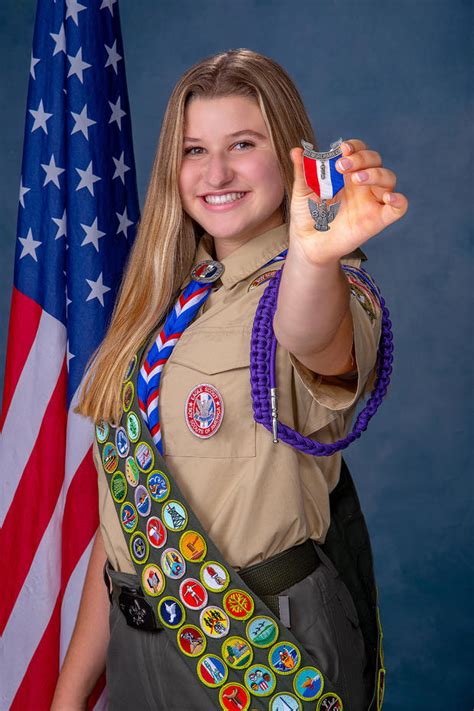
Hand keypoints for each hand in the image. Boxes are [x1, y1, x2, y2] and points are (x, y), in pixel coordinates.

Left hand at [288, 139, 408, 264]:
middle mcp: (362, 184)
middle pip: (375, 160)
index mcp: (346, 173)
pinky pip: (399, 208)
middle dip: (361, 158)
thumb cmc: (307, 215)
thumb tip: (295, 151)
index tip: (341, 149)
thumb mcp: (302, 192)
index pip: (359, 150)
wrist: (308, 243)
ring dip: (376, 173)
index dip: (354, 146)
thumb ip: (302, 171)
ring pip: (389, 178)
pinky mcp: (378, 219)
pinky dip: (399, 200)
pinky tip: (389, 198)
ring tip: (356, 179)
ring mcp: (371, 200)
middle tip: (342, 167)